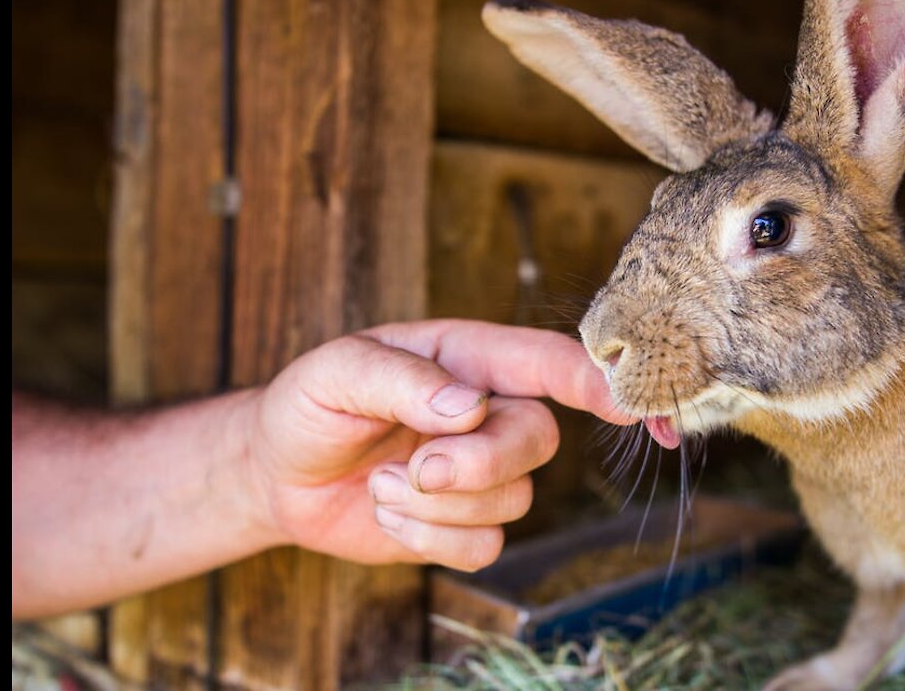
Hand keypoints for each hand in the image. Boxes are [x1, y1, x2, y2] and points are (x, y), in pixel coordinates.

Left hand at [244, 319, 632, 570]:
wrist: (278, 474)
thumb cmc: (309, 406)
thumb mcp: (336, 372)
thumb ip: (400, 379)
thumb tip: (469, 407)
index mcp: (466, 358)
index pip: (546, 361)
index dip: (595, 379)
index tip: (627, 402)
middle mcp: (488, 412)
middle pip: (538, 439)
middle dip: (480, 464)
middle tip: (417, 468)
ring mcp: (481, 471)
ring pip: (512, 500)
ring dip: (434, 504)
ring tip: (381, 482)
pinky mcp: (464, 525)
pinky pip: (485, 546)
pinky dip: (429, 540)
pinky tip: (389, 513)